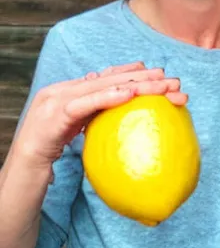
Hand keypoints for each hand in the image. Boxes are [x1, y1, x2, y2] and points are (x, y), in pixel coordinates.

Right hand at [14, 62, 186, 168]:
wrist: (20, 174)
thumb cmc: (50, 155)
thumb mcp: (76, 132)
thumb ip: (93, 119)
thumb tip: (122, 116)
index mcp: (69, 92)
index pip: (106, 76)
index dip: (132, 73)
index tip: (158, 72)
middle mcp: (63, 89)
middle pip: (110, 79)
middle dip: (143, 77)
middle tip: (171, 79)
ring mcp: (56, 99)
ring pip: (102, 86)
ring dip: (135, 84)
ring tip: (160, 82)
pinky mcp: (53, 115)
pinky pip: (85, 103)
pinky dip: (108, 96)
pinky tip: (130, 94)